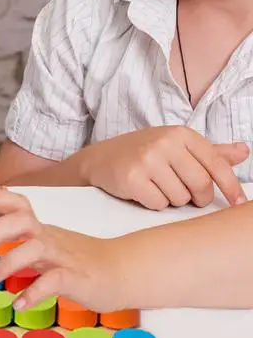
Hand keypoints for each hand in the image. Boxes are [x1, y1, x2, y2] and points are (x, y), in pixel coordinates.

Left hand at [0, 187, 125, 312]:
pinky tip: (19, 304)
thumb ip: (21, 227)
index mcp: (41, 229)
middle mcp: (49, 238)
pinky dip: (33, 292)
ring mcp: (63, 257)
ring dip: (7, 263)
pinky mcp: (75, 279)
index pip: (20, 205)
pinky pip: (52, 281)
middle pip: (20, 221)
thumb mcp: (46, 238)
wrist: (121, 272)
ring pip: (33, 249)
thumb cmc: (80, 258)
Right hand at [80, 126, 247, 209]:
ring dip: (171, 200)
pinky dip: (153, 203)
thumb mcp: (176, 146)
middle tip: (183, 193)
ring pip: (180, 198)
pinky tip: (143, 191)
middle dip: (196, 197)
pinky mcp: (132, 177)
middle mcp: (165, 142)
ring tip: (156, 186)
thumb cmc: (142, 153)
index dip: (231, 188)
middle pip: (201, 185)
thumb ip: (211, 152)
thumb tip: (245, 151)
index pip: (217, 165)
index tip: (239, 203)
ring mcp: (147, 159)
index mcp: (181, 134)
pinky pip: (158, 204)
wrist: (99, 159)